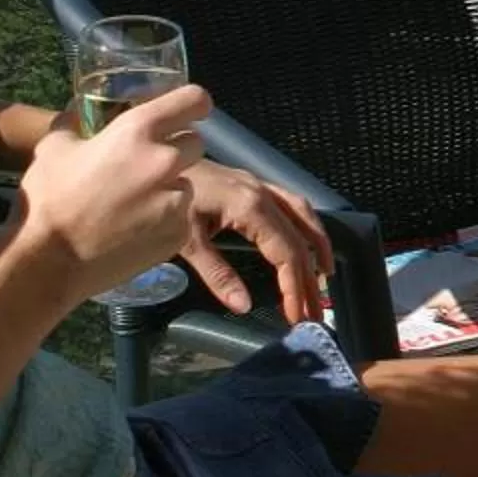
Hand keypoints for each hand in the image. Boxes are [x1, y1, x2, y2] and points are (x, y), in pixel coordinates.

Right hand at [5, 84, 209, 304]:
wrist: (48, 262)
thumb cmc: (49, 199)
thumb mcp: (53, 148)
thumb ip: (73, 124)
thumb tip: (76, 112)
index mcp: (138, 131)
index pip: (193, 100)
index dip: (192, 104)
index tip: (188, 111)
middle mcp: (165, 161)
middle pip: (194, 143)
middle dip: (176, 150)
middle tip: (146, 166)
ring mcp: (175, 200)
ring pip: (187, 184)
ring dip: (169, 189)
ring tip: (134, 204)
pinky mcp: (177, 234)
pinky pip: (180, 218)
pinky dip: (165, 221)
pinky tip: (135, 229)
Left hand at [179, 162, 335, 322]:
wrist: (153, 162)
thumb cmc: (165, 199)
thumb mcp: (186, 242)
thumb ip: (217, 274)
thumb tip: (243, 305)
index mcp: (249, 207)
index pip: (285, 251)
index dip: (294, 285)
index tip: (296, 314)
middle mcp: (262, 192)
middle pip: (299, 238)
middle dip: (309, 277)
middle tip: (314, 311)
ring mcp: (259, 185)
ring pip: (302, 214)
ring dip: (317, 245)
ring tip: (324, 275)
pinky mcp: (252, 183)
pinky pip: (290, 203)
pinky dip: (305, 224)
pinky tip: (304, 239)